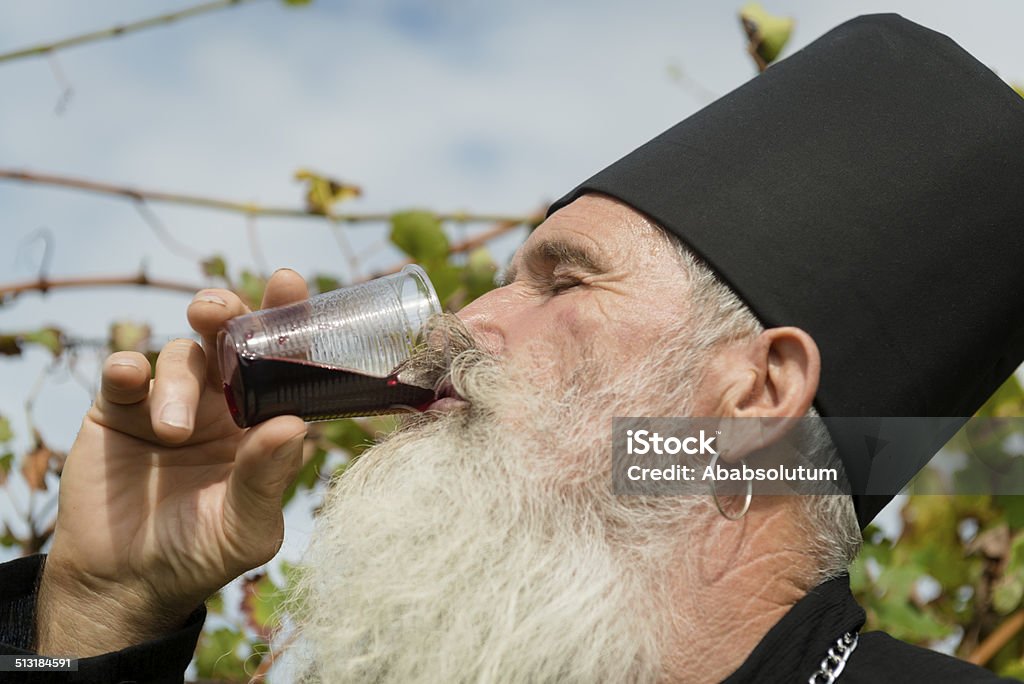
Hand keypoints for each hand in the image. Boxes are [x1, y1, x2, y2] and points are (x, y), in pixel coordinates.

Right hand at [36, 269, 309, 656]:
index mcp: (262, 421)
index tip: (288, 283)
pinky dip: (126, 368)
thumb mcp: (245, 528)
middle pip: (229, 337)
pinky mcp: (119, 410)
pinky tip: (128, 379)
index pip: (282, 362)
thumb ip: (267, 478)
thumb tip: (292, 425)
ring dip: (178, 382)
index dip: (288, 320)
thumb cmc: (200, 556)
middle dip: (227, 312)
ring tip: (172, 433)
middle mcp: (221, 403)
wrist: (124, 585)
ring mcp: (170, 401)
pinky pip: (123, 373)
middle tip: (216, 313)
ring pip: (180, 356)